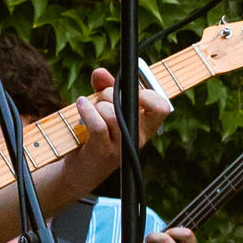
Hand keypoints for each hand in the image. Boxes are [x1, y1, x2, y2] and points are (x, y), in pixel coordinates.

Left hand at [62, 65, 174, 179]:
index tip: (129, 91)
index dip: (147, 94)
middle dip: (108, 93)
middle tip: (98, 101)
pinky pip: (98, 124)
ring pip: (112, 113)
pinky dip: (87, 110)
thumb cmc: (95, 135)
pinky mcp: (104, 151)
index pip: (161, 107)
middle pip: (130, 102)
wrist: (81, 169)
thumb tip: (99, 72)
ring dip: (96, 105)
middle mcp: (138, 137)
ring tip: (88, 110)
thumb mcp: (104, 108)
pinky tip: (81, 104)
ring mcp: (122, 146)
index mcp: (145, 126)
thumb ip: (104, 87)